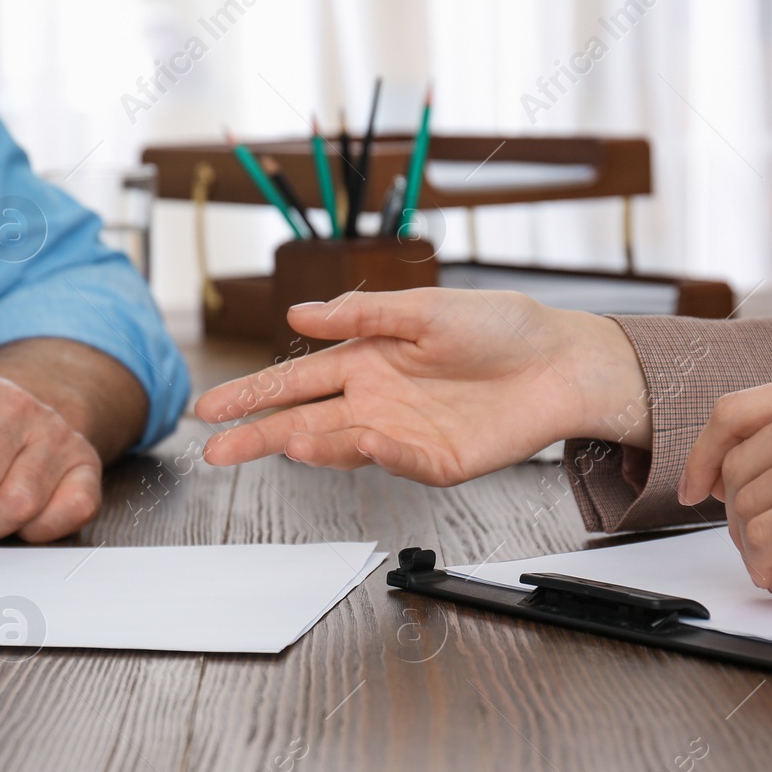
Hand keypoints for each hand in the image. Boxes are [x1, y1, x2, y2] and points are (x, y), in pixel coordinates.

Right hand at [196, 288, 648, 484]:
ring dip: (312, 446)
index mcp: (365, 361)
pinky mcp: (436, 462)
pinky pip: (399, 461)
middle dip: (257, 435)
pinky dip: (378, 452)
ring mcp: (402, 435)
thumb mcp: (426, 309)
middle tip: (215, 450)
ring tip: (285, 441)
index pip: (294, 379)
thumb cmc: (500, 328)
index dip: (251, 392)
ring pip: (342, 446)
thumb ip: (363, 313)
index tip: (210, 407)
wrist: (561, 362)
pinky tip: (362, 439)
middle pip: (302, 420)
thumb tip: (300, 313)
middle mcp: (374, 401)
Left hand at [679, 365, 771, 602]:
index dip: (704, 454)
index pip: (734, 411)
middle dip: (735, 513)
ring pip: (742, 503)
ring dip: (751, 544)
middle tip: (758, 541)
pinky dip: (762, 562)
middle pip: (734, 465)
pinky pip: (760, 535)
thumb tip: (722, 468)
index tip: (696, 487)